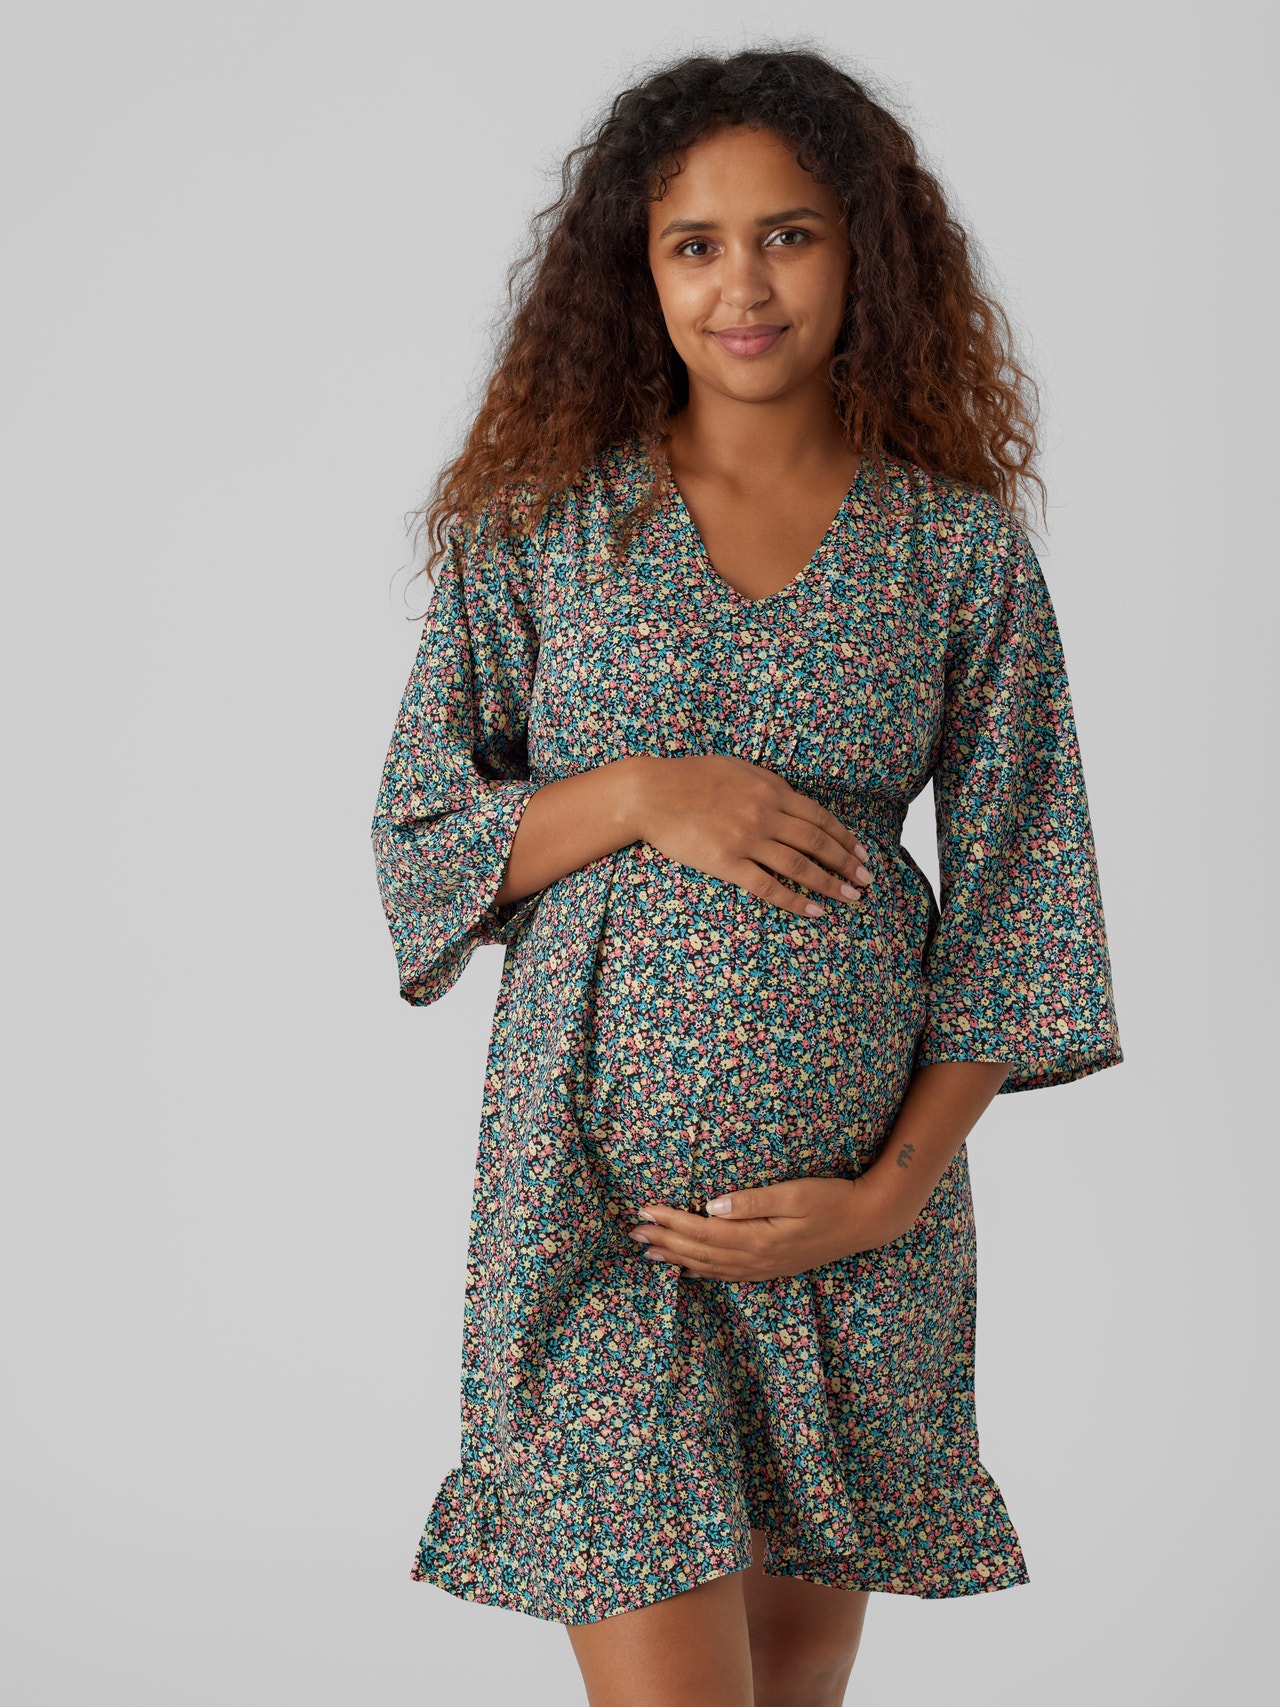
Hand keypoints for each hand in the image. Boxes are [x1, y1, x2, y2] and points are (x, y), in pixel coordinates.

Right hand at [622, 753, 873, 918]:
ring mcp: (746, 840)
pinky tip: (813, 910)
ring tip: (850, 898)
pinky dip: (794, 900)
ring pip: (799, 865)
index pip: (819, 817)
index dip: (844, 837)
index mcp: (770, 789)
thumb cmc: (691, 777)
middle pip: (817, 842)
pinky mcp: (726, 863)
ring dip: (829, 883)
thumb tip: (794, 800)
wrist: (650, 793)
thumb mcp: (738, 769)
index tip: (862, 853)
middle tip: (867, 880)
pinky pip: (768, 886)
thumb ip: (768, 784)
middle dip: (846, 863)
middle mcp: (764, 814)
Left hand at [626, 1175, 901, 1280]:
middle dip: (665, 1242)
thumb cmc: (831, 1199)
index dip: (672, 1222)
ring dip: (677, 1258)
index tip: (645, 1212)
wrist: (867, 1221)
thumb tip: (711, 1205)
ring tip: (649, 1254)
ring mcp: (765, 1266)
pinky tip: (689, 1269)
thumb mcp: (794, 1193)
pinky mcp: (773, 1267)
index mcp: (758, 1238)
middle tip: (633, 1234)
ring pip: (710, 1266)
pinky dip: (704, 1272)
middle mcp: (757, 1258)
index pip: (703, 1231)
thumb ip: (751, 1201)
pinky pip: (729, 1275)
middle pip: (700, 1252)